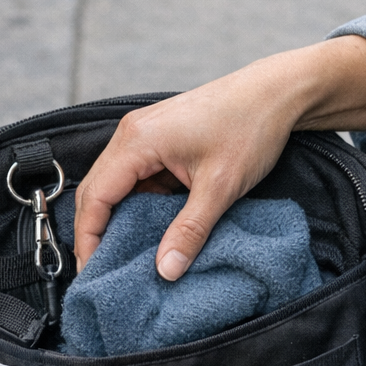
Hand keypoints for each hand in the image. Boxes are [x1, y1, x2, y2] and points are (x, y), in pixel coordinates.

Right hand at [73, 37, 365, 277]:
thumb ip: (190, 231)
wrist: (277, 92)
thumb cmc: (250, 126)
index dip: (88, 238)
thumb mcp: (220, 187)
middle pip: (96, 191)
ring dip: (117, 220)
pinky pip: (136, 178)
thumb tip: (165, 271)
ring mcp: (144, 135)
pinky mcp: (159, 140)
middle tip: (105, 273)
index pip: (95, 196)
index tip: (94, 273)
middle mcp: (132, 134)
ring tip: (126, 258)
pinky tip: (151, 231)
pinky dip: (138, 206)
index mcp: (137, 141)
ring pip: (115, 186)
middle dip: (95, 232)